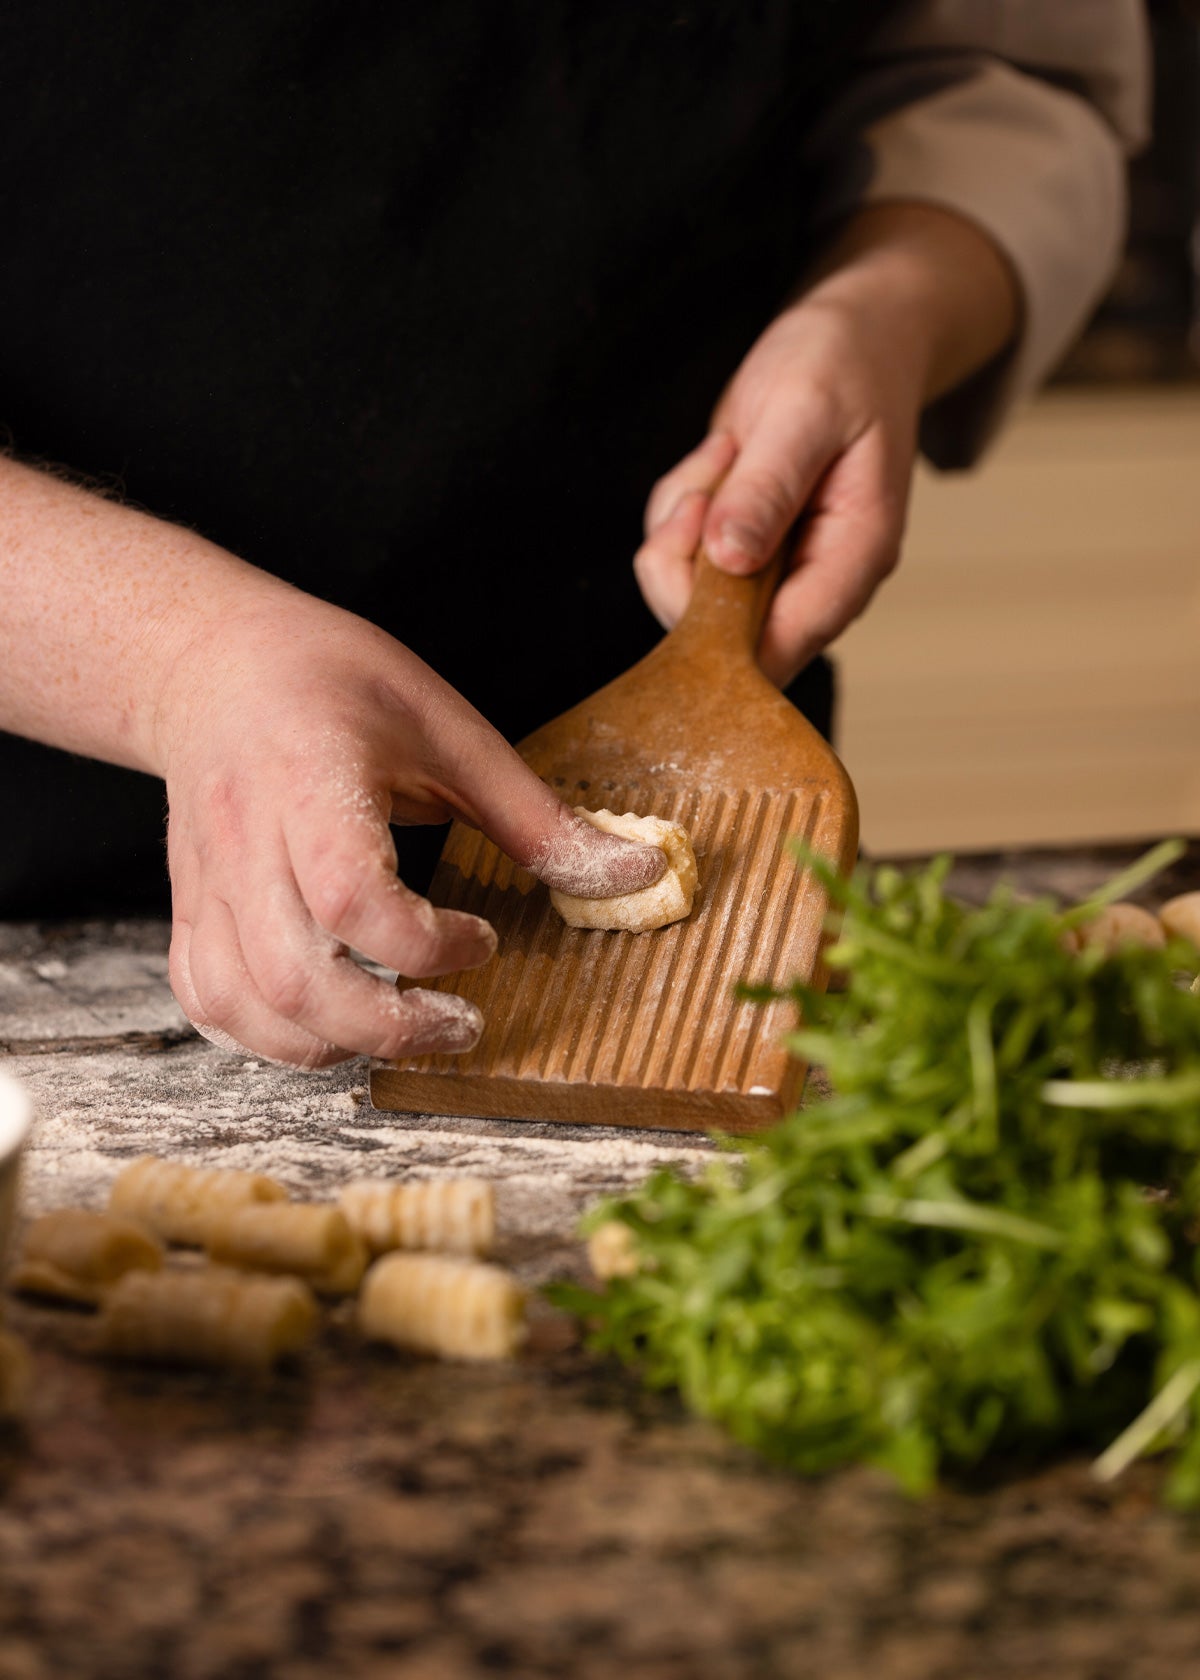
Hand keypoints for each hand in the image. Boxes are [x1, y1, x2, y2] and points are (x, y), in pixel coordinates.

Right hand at [159, 595, 664, 1067]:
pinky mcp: (189, 908)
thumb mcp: (452, 733)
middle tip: (461, 1023)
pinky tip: (332, 1025)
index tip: (484, 938)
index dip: (425, 944)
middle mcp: (246, 839)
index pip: (349, 894)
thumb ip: (536, 818)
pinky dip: (268, 1036)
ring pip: (244, 1003)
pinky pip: (208, 999)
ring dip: (330, 1044)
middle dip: (387, 1026)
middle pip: (294, 974)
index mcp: (312, 780)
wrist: (216, 665)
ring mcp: (208, 881)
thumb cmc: (338, 685)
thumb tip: (637, 874)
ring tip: (402, 1027)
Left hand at [635, 205, 1018, 686]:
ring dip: (680, 523)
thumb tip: (730, 560)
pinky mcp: (742, 549)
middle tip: (712, 478)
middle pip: (725, 635)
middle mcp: (817, 577)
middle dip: (687, 561)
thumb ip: (768, 486)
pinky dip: (678, 506)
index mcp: (856, 556)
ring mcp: (777, 568)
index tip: (695, 564)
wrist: (852, 336)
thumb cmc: (845, 364)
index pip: (787, 643)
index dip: (726, 635)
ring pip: (689, 593)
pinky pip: (679, 555)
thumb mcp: (806, 410)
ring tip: (728, 454)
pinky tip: (721, 457)